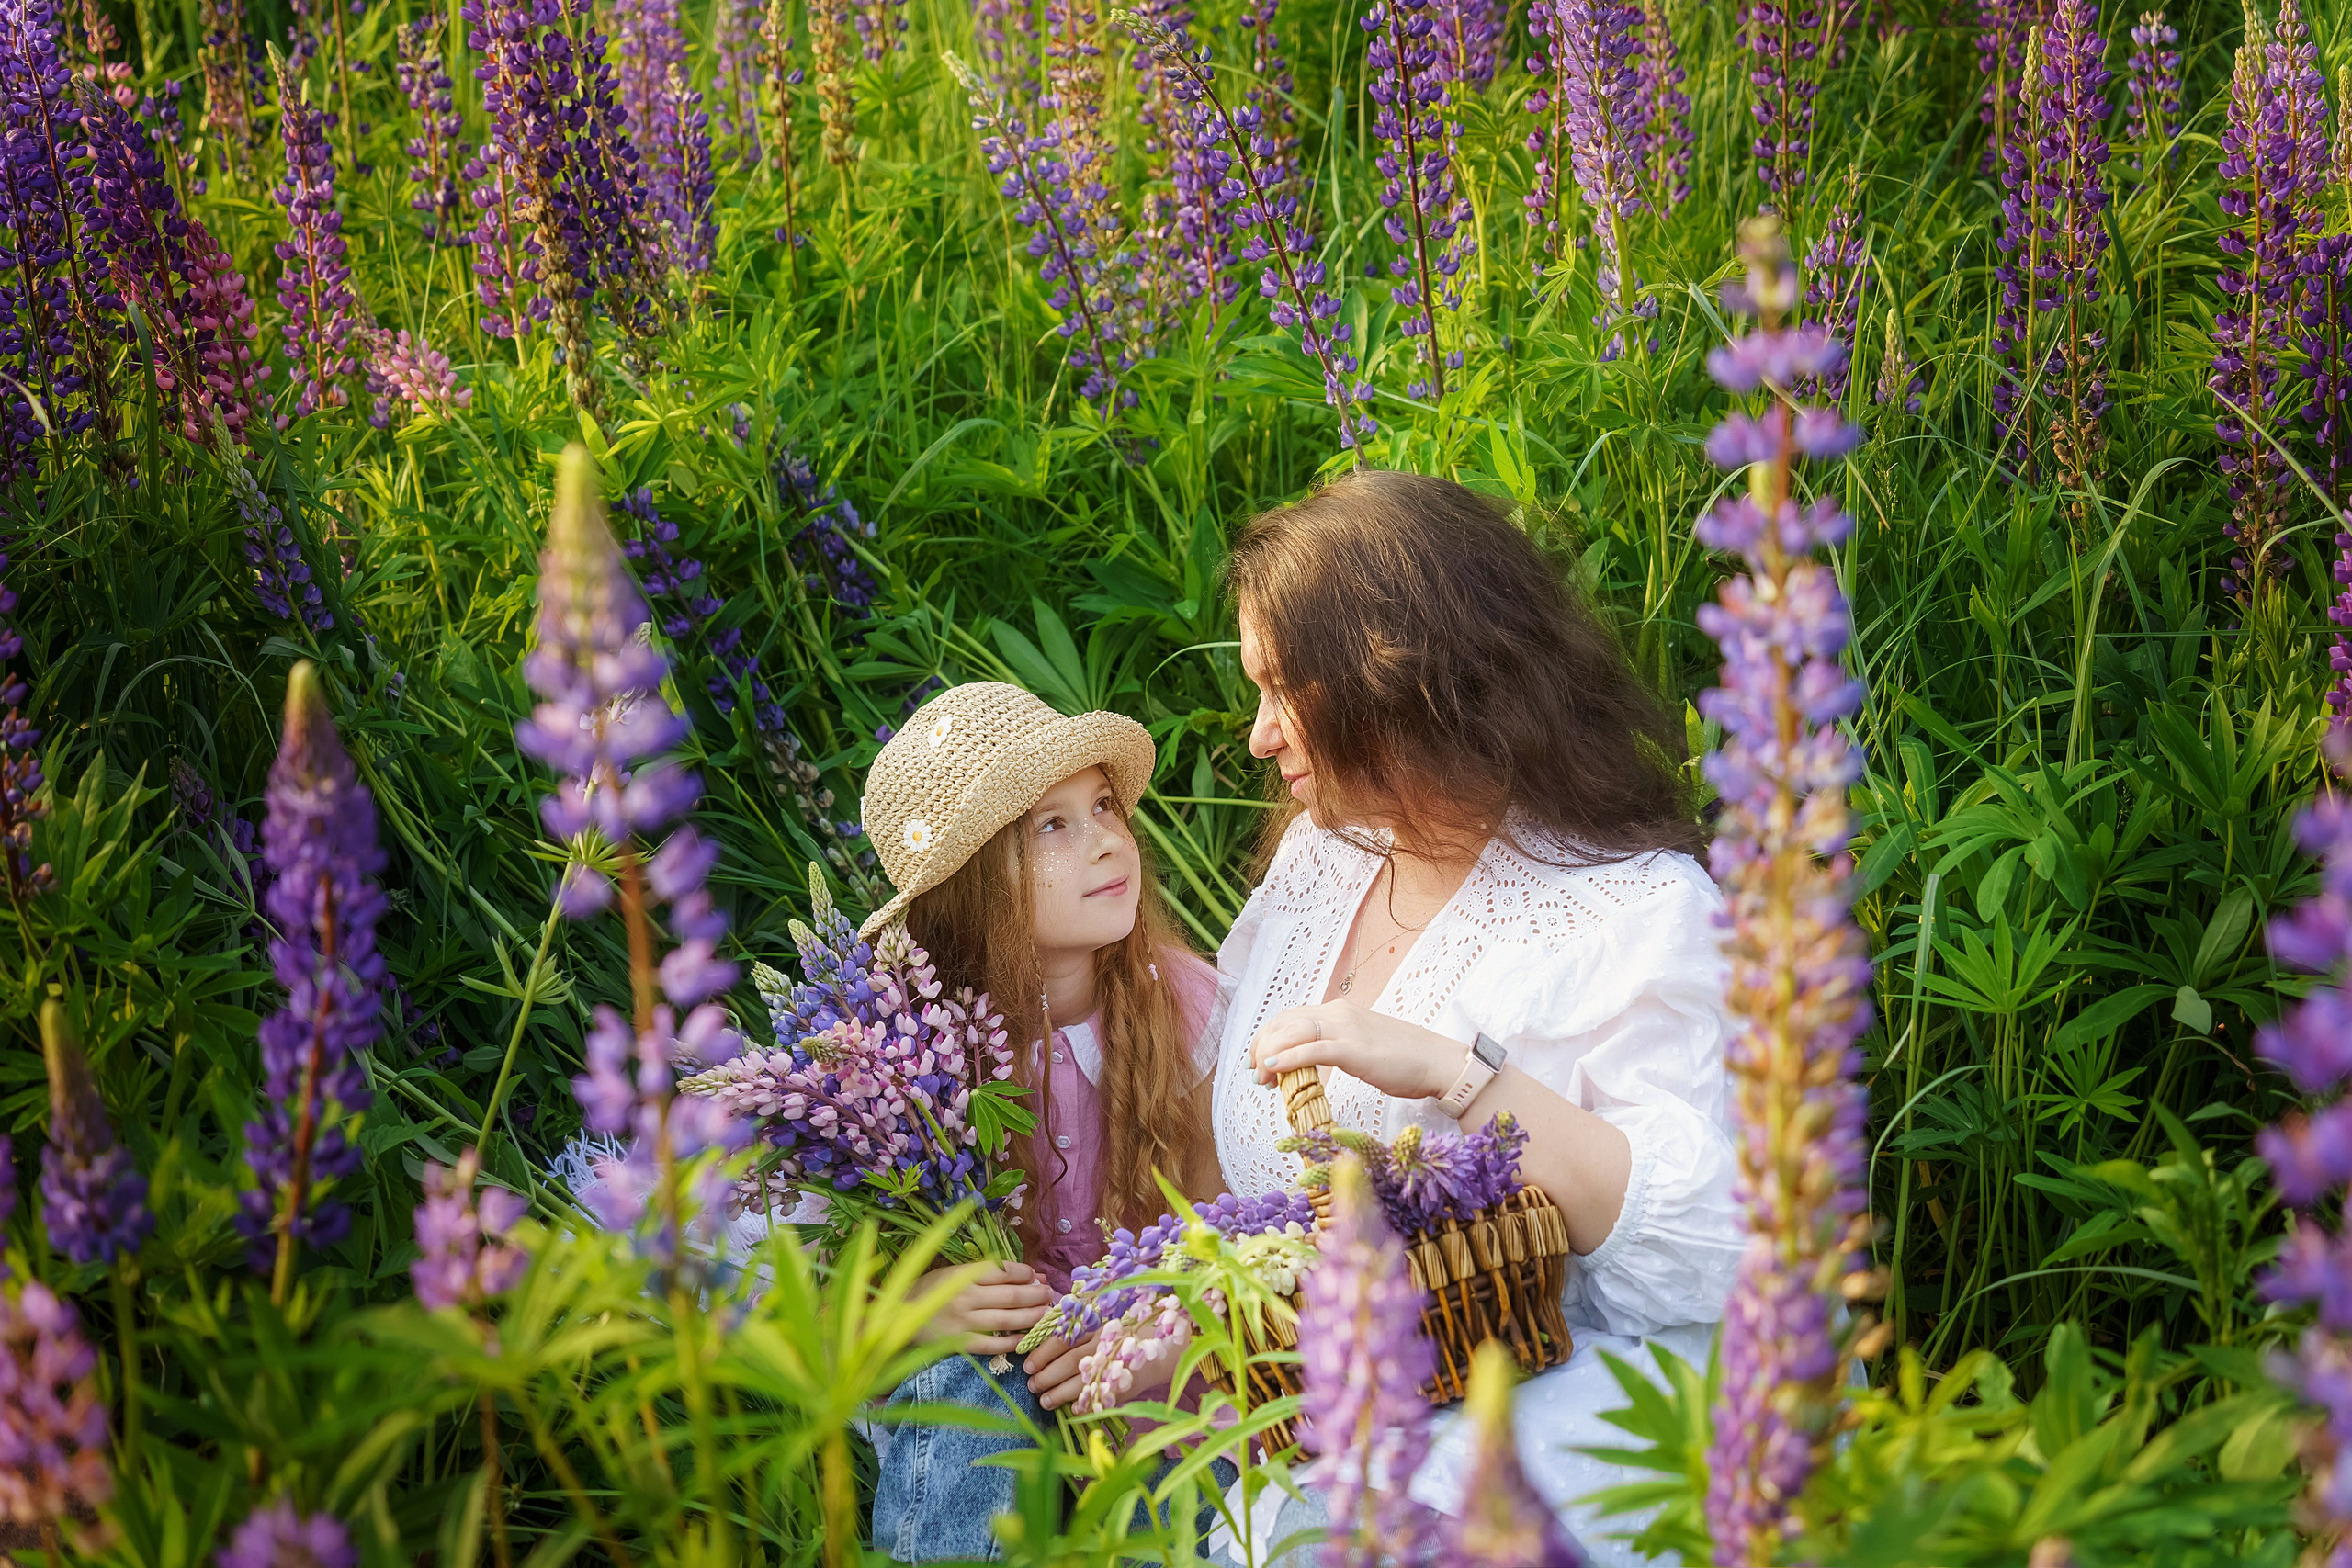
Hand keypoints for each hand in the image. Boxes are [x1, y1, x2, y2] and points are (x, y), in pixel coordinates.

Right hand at [915, 1261, 1054, 1355]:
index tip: (1036, 1276)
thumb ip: (990, 1273)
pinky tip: (1027, 1338)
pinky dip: (1013, 1341)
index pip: (1004, 1271)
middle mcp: (965, 1297)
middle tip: (1050, 1295)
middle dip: (1036, 1295)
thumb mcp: (956, 1273)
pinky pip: (993, 1343)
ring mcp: (963, 1322)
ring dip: (1032, 1317)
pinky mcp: (960, 1343)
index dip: (1026, 1274)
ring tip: (1046, 1313)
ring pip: (1007, 1319)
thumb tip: (1031, 1274)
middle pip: (1012, 1296)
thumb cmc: (930, 1289)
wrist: (898, 1316)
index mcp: (964, 1275)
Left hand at [1025, 1323, 1187, 1411]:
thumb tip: (1041, 1330)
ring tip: (1044, 1401)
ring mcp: (1118, 1365)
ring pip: (1082, 1381)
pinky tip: (1071, 1409)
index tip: (1028, 1364)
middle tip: (1032, 1385)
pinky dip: (1084, 1404)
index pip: (1064, 1338)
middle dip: (1046, 1375)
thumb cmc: (1126, 1331)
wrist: (1166, 1348)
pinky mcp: (1125, 1384)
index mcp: (1098, 1323)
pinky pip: (1101, 1397)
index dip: (1043, 1352)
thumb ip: (1078, 1323)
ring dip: (1059, 1393)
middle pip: (1070, 1361)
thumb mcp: (1103, 1318)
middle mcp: (1107, 1343)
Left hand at [1250, 999, 1463, 1101]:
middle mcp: (1339, 1013)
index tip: (1259, 1060)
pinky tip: (1274, 1068)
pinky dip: (1288, 1058)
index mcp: (1339, 1011)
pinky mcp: (1354, 1048)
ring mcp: (1346, 1028)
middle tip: (1255, 1073)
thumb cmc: (1404, 1060)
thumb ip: (1335, 1048)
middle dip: (1262, 1046)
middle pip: (1284, 1022)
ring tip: (1262, 1077)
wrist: (1437, 1062)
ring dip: (1269, 1055)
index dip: (1267, 1036)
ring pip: (1292, 1033)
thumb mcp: (1361, 1047)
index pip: (1289, 1017)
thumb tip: (1309, 1064)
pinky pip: (1312, 1050)